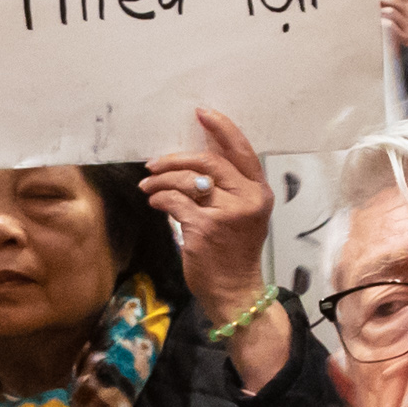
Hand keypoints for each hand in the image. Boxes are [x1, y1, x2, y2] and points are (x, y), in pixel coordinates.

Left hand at [142, 107, 288, 383]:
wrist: (235, 292)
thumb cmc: (234, 253)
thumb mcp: (242, 215)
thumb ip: (228, 188)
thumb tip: (195, 159)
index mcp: (259, 192)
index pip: (242, 150)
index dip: (221, 128)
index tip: (202, 113)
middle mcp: (247, 199)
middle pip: (208, 162)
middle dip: (176, 159)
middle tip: (154, 163)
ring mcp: (227, 214)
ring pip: (187, 180)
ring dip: (161, 179)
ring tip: (148, 185)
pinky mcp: (205, 228)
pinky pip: (174, 201)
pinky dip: (159, 198)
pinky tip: (154, 201)